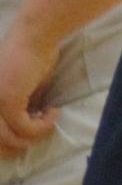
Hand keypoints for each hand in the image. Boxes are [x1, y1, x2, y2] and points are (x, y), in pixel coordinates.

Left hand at [0, 22, 58, 158]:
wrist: (36, 35)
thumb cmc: (31, 55)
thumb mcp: (23, 88)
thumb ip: (20, 106)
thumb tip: (26, 127)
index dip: (3, 146)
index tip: (22, 145)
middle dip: (14, 148)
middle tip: (33, 143)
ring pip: (9, 138)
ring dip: (33, 138)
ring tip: (48, 125)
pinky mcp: (8, 100)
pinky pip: (25, 128)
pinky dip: (42, 126)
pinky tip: (54, 113)